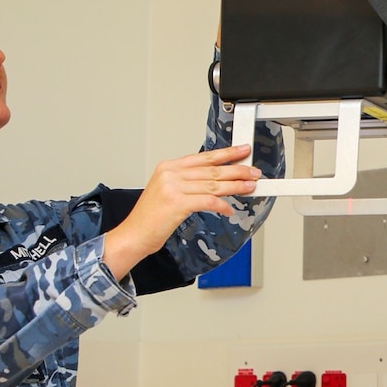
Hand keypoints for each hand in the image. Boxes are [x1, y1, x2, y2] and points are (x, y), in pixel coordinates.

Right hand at [103, 144, 260, 279]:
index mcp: (168, 167)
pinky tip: (229, 209)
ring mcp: (172, 187)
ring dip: (235, 186)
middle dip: (236, 171)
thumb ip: (188, 183)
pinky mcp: (176, 203)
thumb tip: (216, 182)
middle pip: (211, 170)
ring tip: (249, 187)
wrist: (134, 234)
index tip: (242, 151)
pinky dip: (220, 205)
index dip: (226, 154)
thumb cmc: (150, 218)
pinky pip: (207, 201)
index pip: (204, 157)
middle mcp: (170, 174)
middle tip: (253, 172)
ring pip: (212, 184)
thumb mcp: (167, 192)